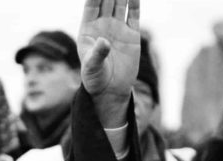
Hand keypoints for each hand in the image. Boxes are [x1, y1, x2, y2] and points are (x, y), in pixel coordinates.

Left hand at [79, 0, 141, 124]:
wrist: (110, 91)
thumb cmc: (94, 79)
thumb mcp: (91, 68)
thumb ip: (97, 54)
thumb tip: (104, 41)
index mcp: (88, 30)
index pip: (92, 6)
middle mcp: (102, 26)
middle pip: (106, 2)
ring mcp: (117, 29)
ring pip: (120, 5)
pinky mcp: (131, 36)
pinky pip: (133, 15)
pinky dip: (134, 4)